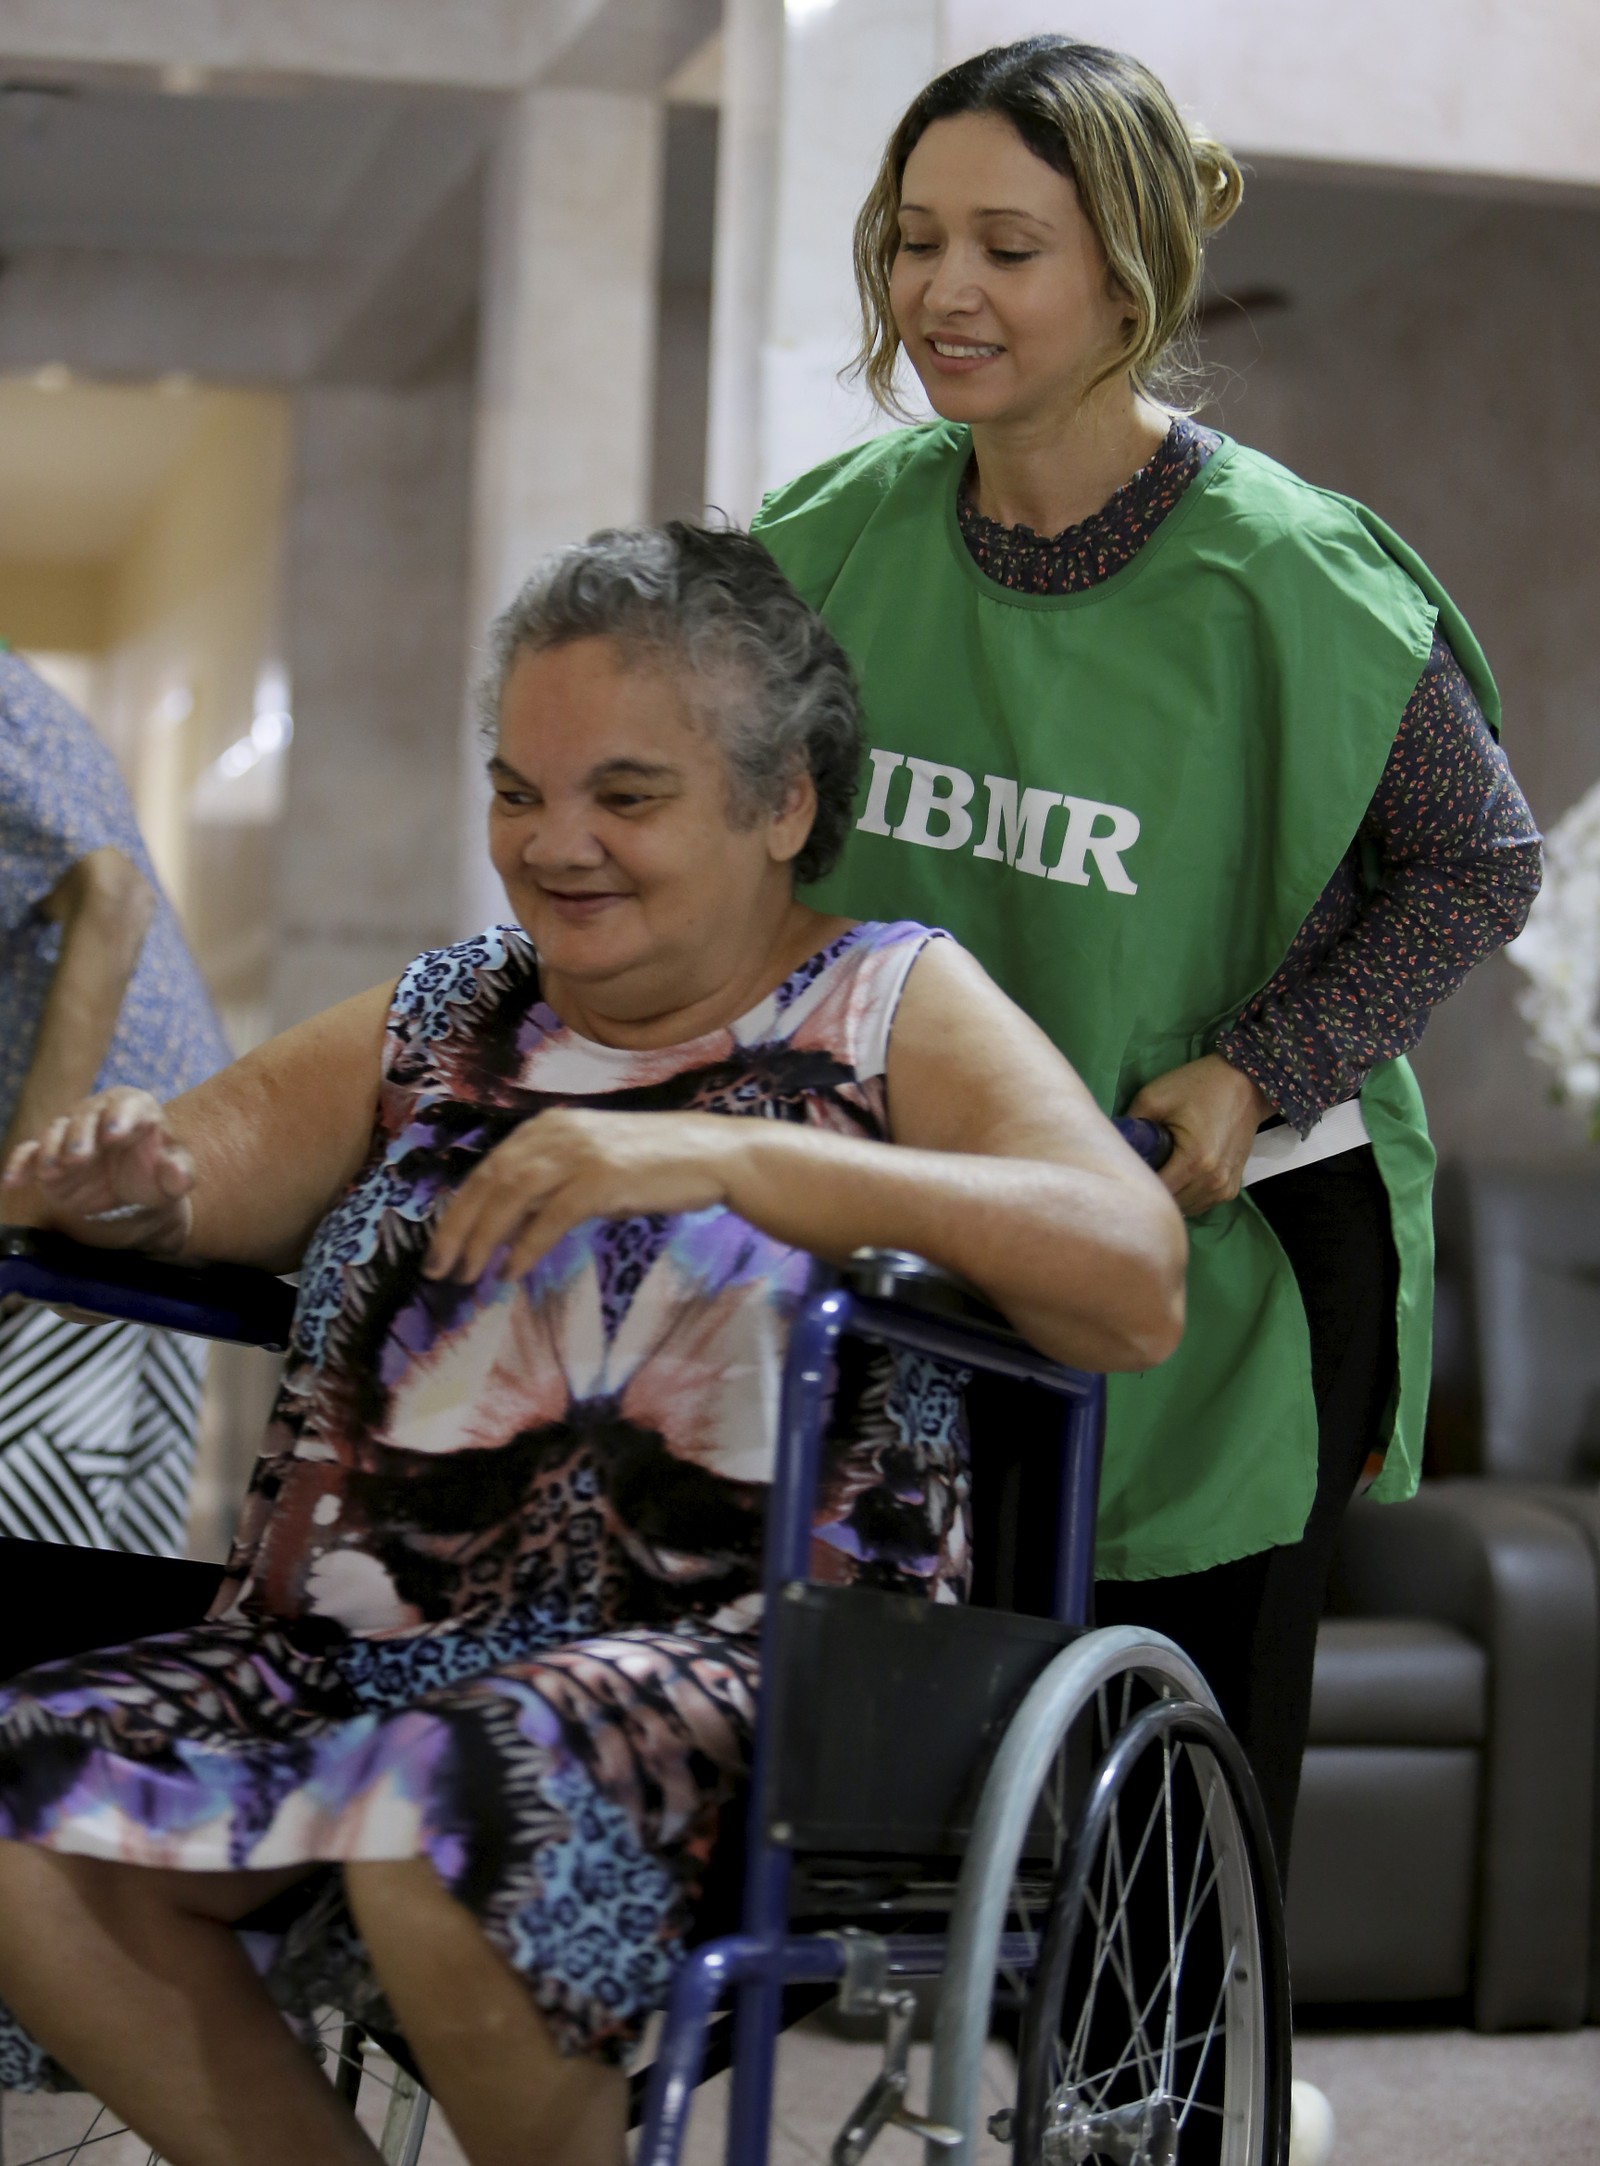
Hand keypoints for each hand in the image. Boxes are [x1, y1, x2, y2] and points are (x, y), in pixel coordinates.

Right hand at [1, 1086, 194, 1254]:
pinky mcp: (49, 1156)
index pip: (127, 1105)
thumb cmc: (156, 1173)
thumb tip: (177, 1175)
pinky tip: (12, 1182)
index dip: (120, 1118)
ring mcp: (71, 1134)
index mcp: (134, 1109)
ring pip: (56, 1132)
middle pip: (85, 1117)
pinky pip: (28, 1154)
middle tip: (80, 1158)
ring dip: (52, 1150)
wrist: (133, 1189)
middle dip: (80, 1136)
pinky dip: (19, 1166)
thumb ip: (180, 1175)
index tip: (115, 1135)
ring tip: (53, 1170)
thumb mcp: (174, 1177)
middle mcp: (98, 1114)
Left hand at [424, 1106, 739, 1283]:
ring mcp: (578, 1154)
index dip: (458, 1210)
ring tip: (467, 1276)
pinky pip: (550, 1218)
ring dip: (482, 1241)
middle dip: (458, 1229)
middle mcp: (555, 1133)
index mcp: (547, 1126)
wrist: (710, 1153)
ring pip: (511, 1198)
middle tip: (439, 1268)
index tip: (441, 1246)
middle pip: (489, 1183)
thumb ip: (550, 1185)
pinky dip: (526, 1248)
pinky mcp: (600, 1179)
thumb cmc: (653, 1164)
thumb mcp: (591, 1165)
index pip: (487, 1169)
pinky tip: (511, 1273)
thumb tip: (508, 1227)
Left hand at [1126, 1055, 1273, 1217]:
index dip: (1135, 1184)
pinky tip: (1177, 1176)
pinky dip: (1186, 1195)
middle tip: (1141, 1167)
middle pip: (1169, 1204)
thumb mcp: (1154, 1097)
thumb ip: (1130, 1126)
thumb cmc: (1198, 1086)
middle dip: (1151, 1190)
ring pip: (1185, 1209)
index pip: (1155, 1192)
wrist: (1245, 1083)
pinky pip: (1200, 1204)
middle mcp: (1212, 1181)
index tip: (1123, 1171)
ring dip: (1169, 1195)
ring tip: (1160, 1169)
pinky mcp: (1231, 1189)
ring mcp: (1225, 1189)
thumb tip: (1112, 1148)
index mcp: (1194, 1161)